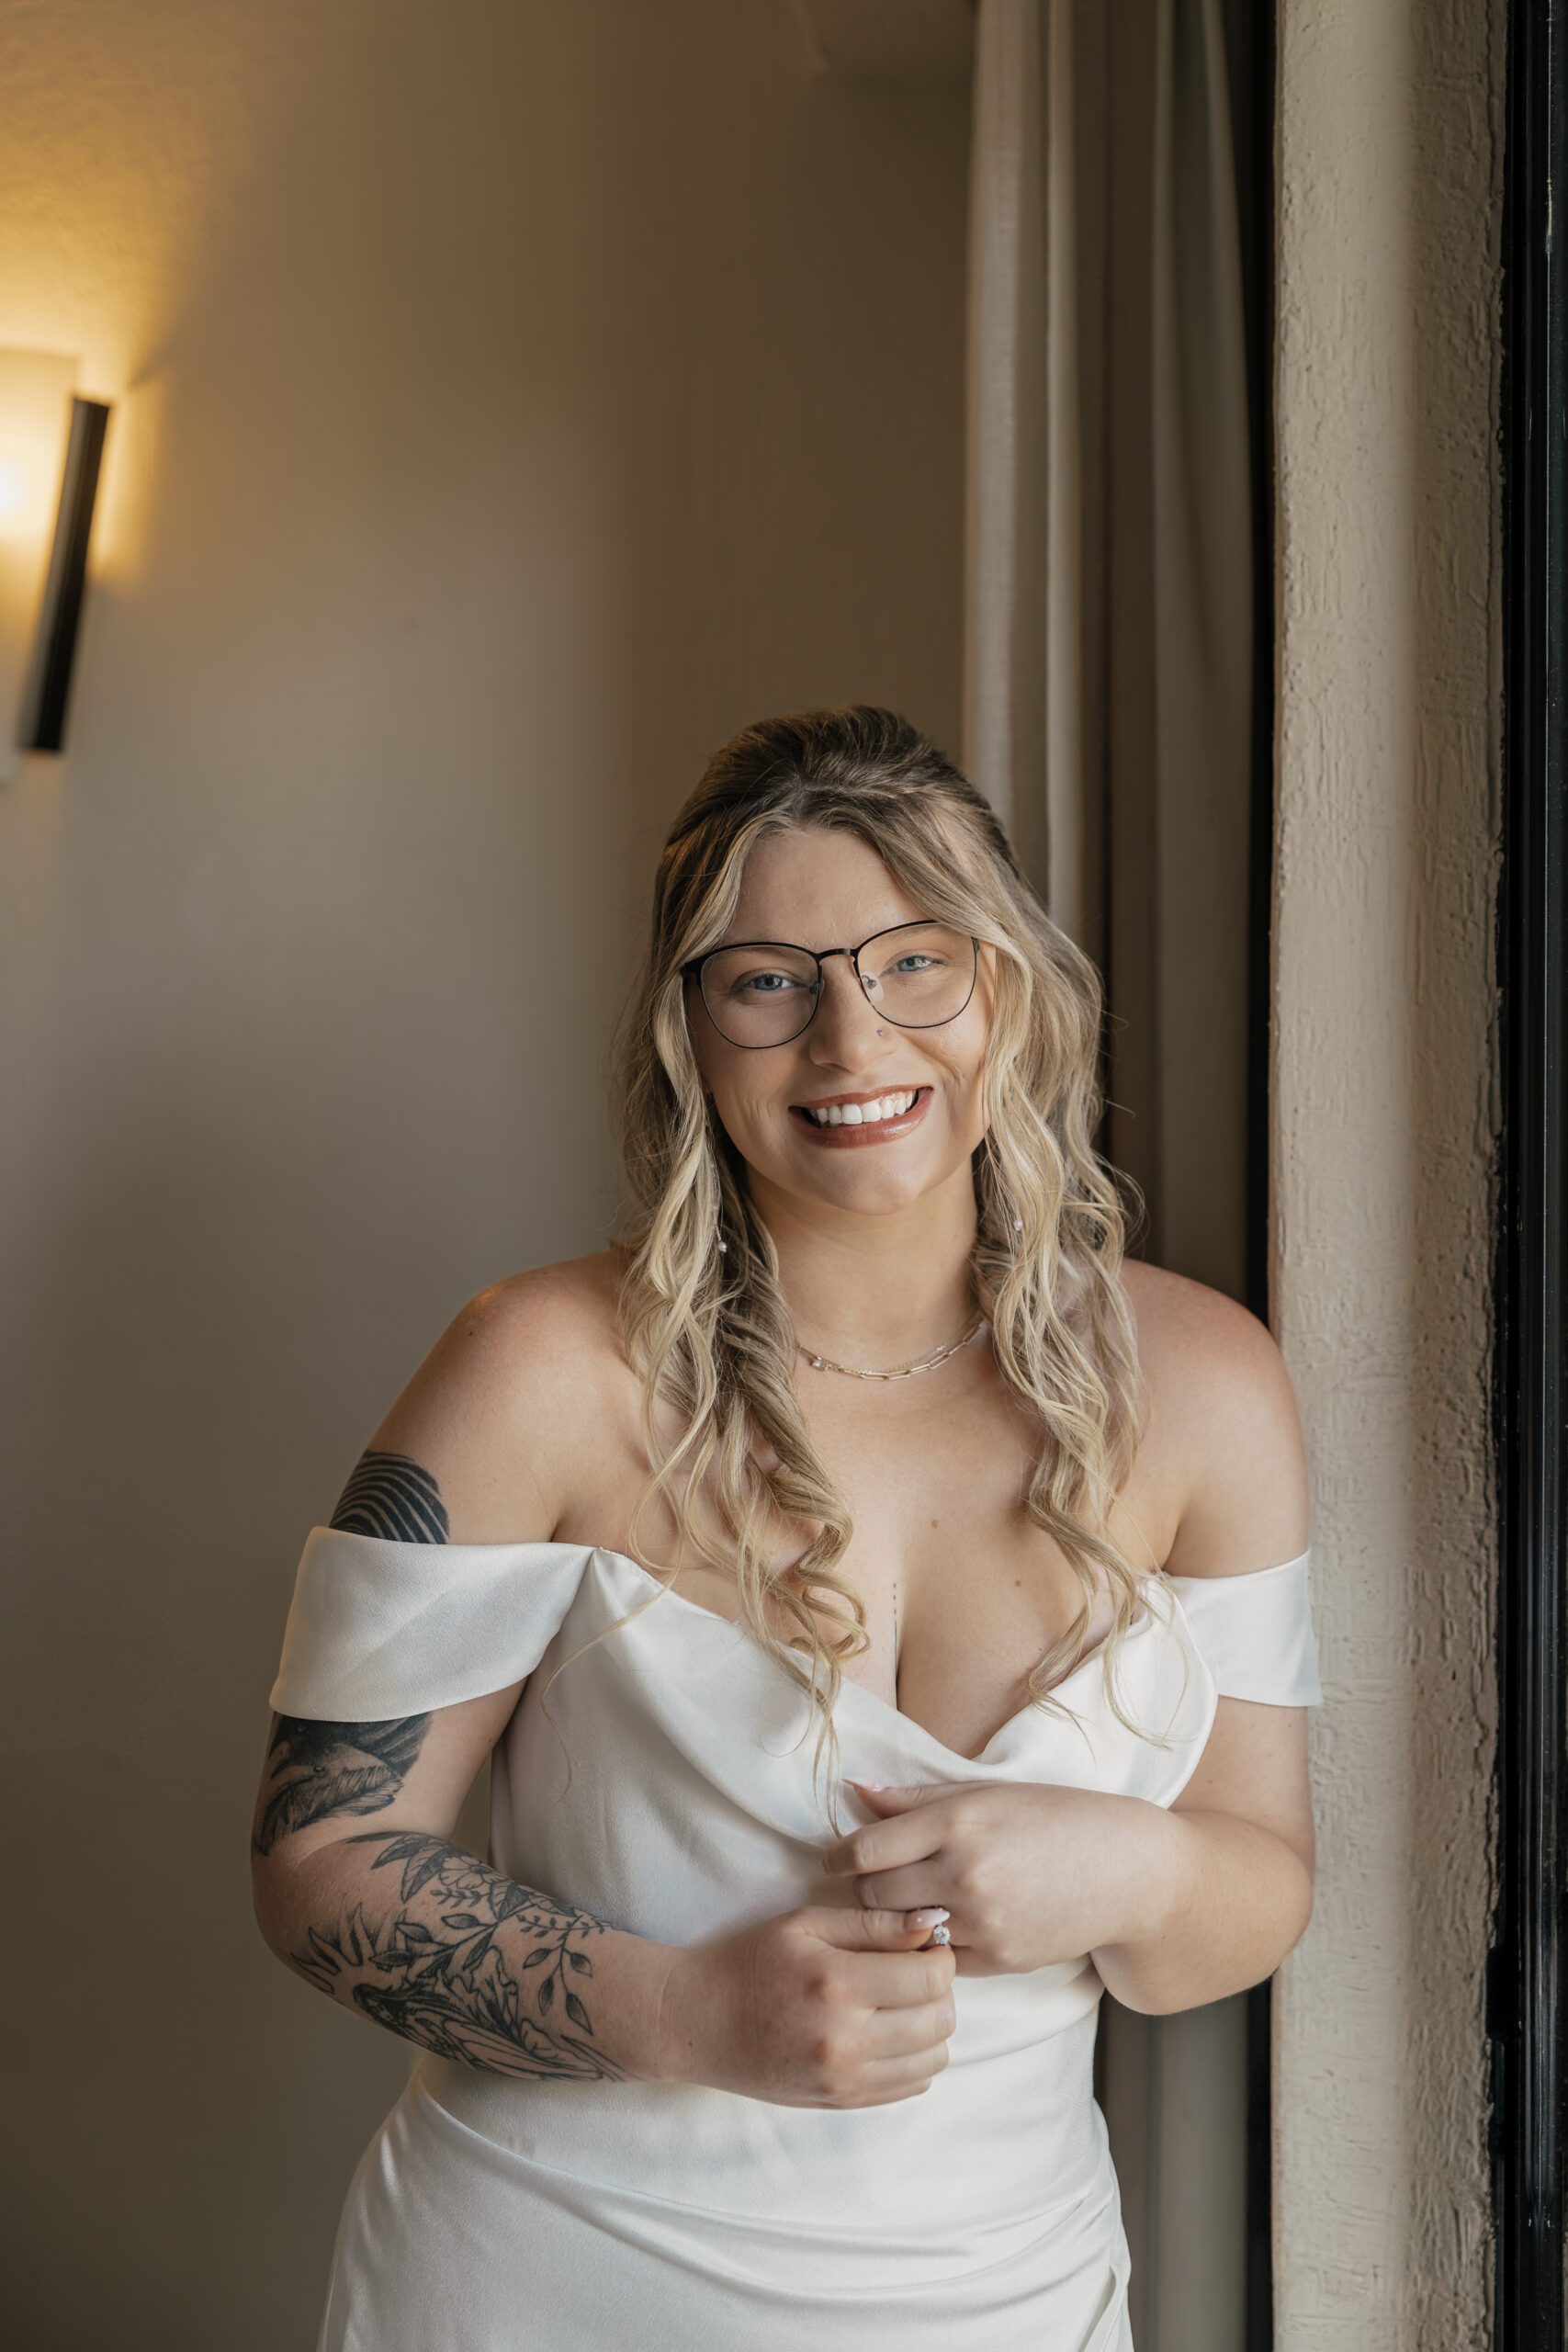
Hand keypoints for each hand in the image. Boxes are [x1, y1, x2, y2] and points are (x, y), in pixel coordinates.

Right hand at [652, 1904, 956, 2107]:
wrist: (698, 2021)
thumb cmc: (750, 1961)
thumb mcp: (805, 1924)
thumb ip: (873, 1923)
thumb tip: (933, 1924)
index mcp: (838, 1983)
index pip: (932, 1977)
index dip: (939, 1956)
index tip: (924, 1945)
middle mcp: (846, 2038)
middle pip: (940, 2020)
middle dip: (939, 1990)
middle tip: (915, 1971)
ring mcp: (845, 2078)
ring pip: (934, 2059)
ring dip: (931, 2028)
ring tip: (903, 2004)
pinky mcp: (842, 2101)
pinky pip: (911, 2087)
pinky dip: (915, 2059)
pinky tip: (888, 2033)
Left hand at [821, 1782, 1178, 1976]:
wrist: (1125, 1871)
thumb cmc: (1054, 1818)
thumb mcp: (985, 1792)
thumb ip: (915, 1798)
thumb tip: (854, 1789)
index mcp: (957, 1820)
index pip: (864, 1848)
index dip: (838, 1855)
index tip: (833, 1858)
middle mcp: (964, 1872)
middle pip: (872, 1894)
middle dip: (863, 1889)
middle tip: (869, 1882)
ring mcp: (981, 1921)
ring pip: (899, 1932)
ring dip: (891, 1922)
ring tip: (900, 1907)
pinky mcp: (998, 1960)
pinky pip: (935, 1961)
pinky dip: (928, 1947)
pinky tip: (939, 1929)